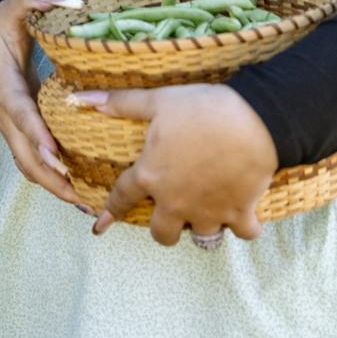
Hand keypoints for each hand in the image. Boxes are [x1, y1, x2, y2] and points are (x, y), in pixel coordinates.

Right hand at [0, 0, 87, 211]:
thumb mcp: (12, 5)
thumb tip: (73, 1)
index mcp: (3, 84)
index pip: (20, 113)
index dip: (38, 135)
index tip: (58, 155)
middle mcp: (4, 112)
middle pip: (24, 154)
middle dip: (52, 178)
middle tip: (83, 197)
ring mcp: (10, 127)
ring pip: (28, 166)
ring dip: (55, 187)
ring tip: (89, 205)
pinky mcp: (18, 134)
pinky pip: (33, 163)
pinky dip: (54, 181)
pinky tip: (81, 192)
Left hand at [78, 84, 276, 244]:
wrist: (254, 120)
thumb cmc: (202, 109)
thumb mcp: (157, 101)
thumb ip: (120, 104)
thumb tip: (82, 99)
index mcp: (151, 175)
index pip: (122, 197)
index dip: (110, 211)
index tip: (101, 226)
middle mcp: (176, 201)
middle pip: (162, 234)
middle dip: (163, 229)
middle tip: (170, 214)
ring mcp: (209, 211)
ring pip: (201, 238)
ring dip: (201, 227)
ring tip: (206, 211)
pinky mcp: (240, 212)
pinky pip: (243, 233)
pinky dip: (243, 227)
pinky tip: (242, 213)